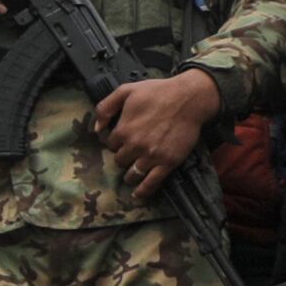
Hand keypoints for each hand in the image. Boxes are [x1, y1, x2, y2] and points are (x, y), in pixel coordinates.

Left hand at [89, 67, 222, 196]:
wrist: (189, 98)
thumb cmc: (158, 92)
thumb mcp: (126, 90)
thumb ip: (105, 108)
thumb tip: (96, 128)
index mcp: (123, 129)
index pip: (110, 145)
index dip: (116, 142)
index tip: (123, 139)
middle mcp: (135, 145)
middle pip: (120, 161)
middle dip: (123, 157)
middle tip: (131, 152)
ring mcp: (151, 156)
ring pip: (132, 175)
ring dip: (129, 175)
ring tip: (132, 173)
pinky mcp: (167, 163)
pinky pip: (151, 183)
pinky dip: (143, 191)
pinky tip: (137, 194)